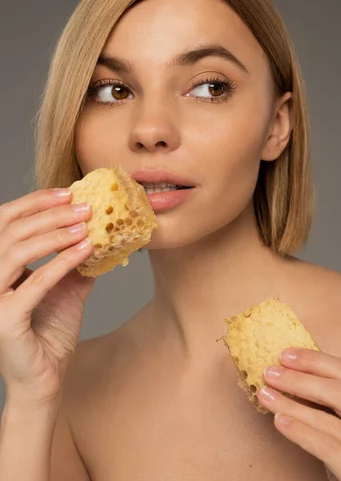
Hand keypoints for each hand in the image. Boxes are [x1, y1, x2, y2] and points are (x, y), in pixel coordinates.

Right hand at [0, 188, 94, 406]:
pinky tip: (85, 250)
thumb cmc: (50, 332)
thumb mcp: (67, 286)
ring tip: (86, 225)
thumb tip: (100, 228)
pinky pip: (33, 283)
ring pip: (16, 251)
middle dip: (50, 214)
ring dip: (54, 234)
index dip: (35, 203)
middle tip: (84, 207)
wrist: (46, 378)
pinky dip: (60, 263)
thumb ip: (75, 259)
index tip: (68, 193)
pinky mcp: (4, 319)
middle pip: (11, 232)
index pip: (7, 222)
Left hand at [256, 348, 340, 480]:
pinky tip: (281, 422)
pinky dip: (301, 432)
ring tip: (266, 395)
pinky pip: (327, 448)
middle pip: (340, 392)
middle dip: (300, 379)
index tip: (286, 354)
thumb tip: (297, 370)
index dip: (317, 361)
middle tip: (271, 373)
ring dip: (291, 404)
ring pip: (328, 420)